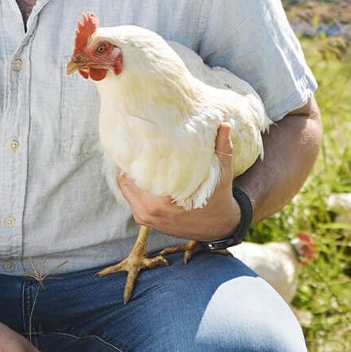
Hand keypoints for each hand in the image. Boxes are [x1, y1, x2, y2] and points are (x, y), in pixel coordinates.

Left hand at [115, 123, 240, 241]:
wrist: (217, 227)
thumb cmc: (218, 197)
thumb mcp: (222, 173)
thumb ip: (222, 148)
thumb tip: (225, 124)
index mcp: (165, 200)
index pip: (139, 173)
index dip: (136, 154)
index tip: (137, 139)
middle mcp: (151, 210)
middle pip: (126, 179)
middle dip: (129, 162)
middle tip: (131, 143)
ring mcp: (146, 217)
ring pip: (125, 188)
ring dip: (127, 173)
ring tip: (131, 154)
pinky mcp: (145, 220)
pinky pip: (129, 199)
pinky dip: (130, 185)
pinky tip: (135, 171)